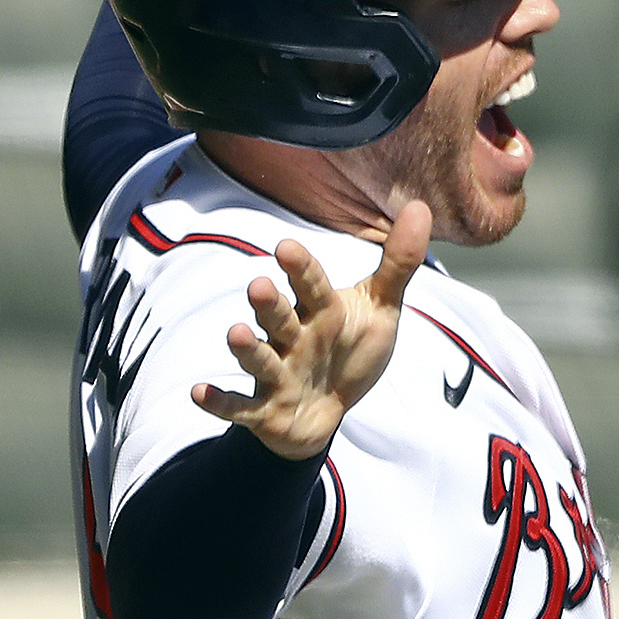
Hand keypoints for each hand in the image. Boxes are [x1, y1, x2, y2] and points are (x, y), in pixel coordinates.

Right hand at [192, 201, 431, 458]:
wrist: (327, 411)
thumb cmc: (350, 352)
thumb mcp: (380, 311)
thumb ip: (398, 264)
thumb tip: (421, 207)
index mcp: (320, 312)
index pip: (311, 287)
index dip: (301, 270)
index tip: (287, 247)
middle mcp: (292, 338)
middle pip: (279, 318)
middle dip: (270, 305)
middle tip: (261, 286)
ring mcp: (277, 374)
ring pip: (259, 358)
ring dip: (246, 349)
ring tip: (236, 334)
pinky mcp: (264, 410)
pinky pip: (238, 407)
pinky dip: (219, 402)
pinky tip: (197, 392)